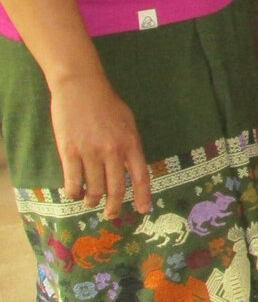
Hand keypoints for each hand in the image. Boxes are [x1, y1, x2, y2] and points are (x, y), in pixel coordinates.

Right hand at [49, 71, 151, 219]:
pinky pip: (73, 182)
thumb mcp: (128, 122)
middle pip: (116, 189)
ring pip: (94, 190)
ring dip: (92, 201)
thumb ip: (130, 145)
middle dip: (114, 206)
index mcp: (131, 143)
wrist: (81, 87)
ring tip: (90, 202)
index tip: (142, 210)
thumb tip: (131, 167)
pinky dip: (74, 193)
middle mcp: (113, 151)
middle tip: (111, 214)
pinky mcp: (70, 152)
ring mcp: (91, 153)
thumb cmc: (106, 103)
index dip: (142, 196)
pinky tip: (74, 193)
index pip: (140, 177)